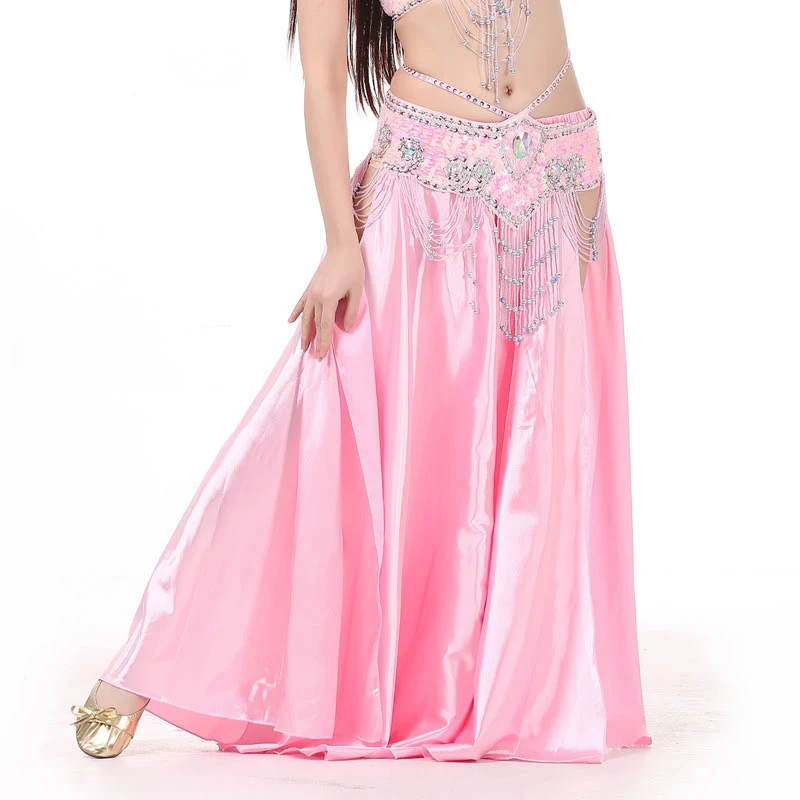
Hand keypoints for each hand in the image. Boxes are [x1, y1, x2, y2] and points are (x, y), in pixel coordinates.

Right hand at [288, 239, 363, 358]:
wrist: (341, 247)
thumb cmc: (352, 267)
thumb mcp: (357, 290)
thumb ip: (351, 311)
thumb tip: (345, 329)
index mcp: (328, 299)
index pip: (325, 326)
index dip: (324, 342)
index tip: (322, 356)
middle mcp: (316, 297)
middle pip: (314, 324)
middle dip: (315, 342)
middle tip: (315, 357)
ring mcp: (311, 291)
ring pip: (306, 317)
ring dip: (304, 332)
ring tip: (303, 346)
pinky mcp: (310, 287)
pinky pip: (301, 303)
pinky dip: (296, 312)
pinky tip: (290, 321)